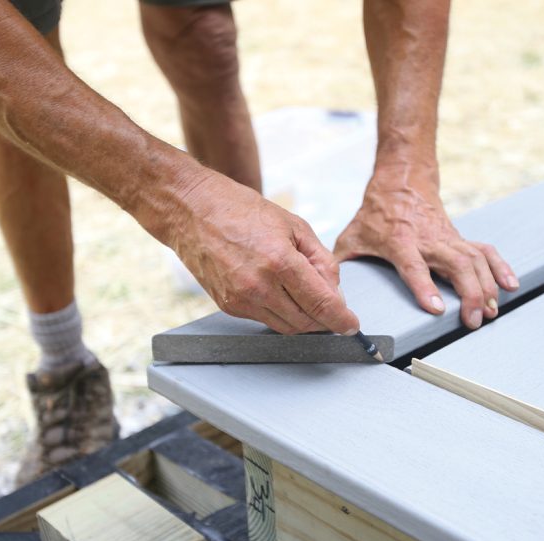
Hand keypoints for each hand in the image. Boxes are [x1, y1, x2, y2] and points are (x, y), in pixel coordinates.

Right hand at [169, 171, 358, 335]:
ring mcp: (241, 299)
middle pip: (306, 322)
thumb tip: (336, 292)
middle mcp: (259, 286)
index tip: (352, 327)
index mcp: (280, 261)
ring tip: (305, 296)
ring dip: (304, 320)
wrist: (191, 210)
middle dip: (325, 320)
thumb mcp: (294, 226)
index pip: (321, 305)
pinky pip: (265, 320)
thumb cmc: (242, 210)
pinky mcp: (228, 306)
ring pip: (286, 327)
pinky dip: (281, 313)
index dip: (342, 320)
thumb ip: (321, 261)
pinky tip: (280, 293)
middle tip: (332, 308)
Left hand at [334, 164, 518, 328]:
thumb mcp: (353, 235)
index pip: (415, 266)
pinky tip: (511, 285)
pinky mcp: (460, 237)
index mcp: (400, 241)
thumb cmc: (375, 213)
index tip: (437, 309)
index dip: (425, 287)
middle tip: (474, 320)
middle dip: (470, 293)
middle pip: (456, 265)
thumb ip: (343, 263)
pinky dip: (500, 267)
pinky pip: (485, 251)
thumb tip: (328, 292)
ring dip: (487, 286)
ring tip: (491, 312)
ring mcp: (448, 237)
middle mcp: (429, 239)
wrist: (402, 181)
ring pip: (475, 260)